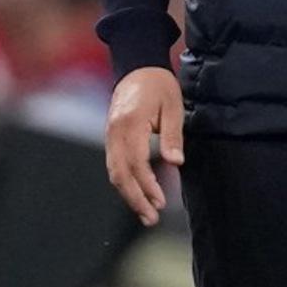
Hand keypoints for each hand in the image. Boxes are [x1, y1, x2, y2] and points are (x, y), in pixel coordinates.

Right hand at [104, 66, 184, 226]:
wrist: (138, 68)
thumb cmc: (159, 85)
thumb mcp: (173, 106)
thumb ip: (172, 135)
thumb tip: (176, 162)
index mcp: (130, 123)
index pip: (136, 163)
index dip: (148, 185)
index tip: (162, 202)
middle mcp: (115, 132)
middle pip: (120, 174)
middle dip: (135, 199)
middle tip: (152, 218)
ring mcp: (110, 135)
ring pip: (114, 173)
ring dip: (128, 195)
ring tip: (146, 213)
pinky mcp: (111, 138)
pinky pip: (114, 165)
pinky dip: (124, 183)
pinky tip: (137, 194)